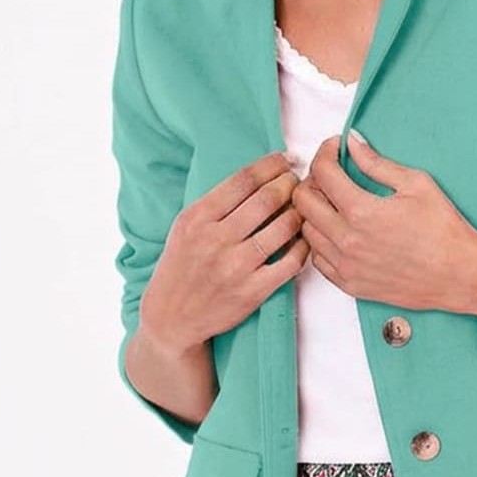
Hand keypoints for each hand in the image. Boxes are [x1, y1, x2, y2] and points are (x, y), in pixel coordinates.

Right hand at [139, 151, 308, 353]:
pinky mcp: (253, 291)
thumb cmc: (182, 267)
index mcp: (197, 218)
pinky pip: (290, 262)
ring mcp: (236, 266)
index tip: (285, 160)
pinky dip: (303, 247)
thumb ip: (216, 204)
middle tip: (299, 181)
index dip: (270, 165)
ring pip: (284, 228)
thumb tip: (257, 176)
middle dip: (290, 184)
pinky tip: (304, 239)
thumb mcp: (186, 227)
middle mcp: (216, 239)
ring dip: (300, 213)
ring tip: (304, 208)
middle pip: (267, 199)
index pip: (242, 180)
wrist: (172, 317)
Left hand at [291, 131, 476, 312]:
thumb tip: (353, 143)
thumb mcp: (417, 184)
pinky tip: (340, 233)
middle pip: (303, 201)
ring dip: (315, 213)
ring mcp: (346, 266)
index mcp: (362, 211)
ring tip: (336, 204)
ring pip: (306, 231)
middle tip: (332, 175)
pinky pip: (318, 260)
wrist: (460, 275)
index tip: (336, 148)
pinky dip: (322, 242)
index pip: (322, 172)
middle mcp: (347, 240)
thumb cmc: (445, 230)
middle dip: (314, 179)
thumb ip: (378, 163)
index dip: (325, 152)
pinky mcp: (351, 285)